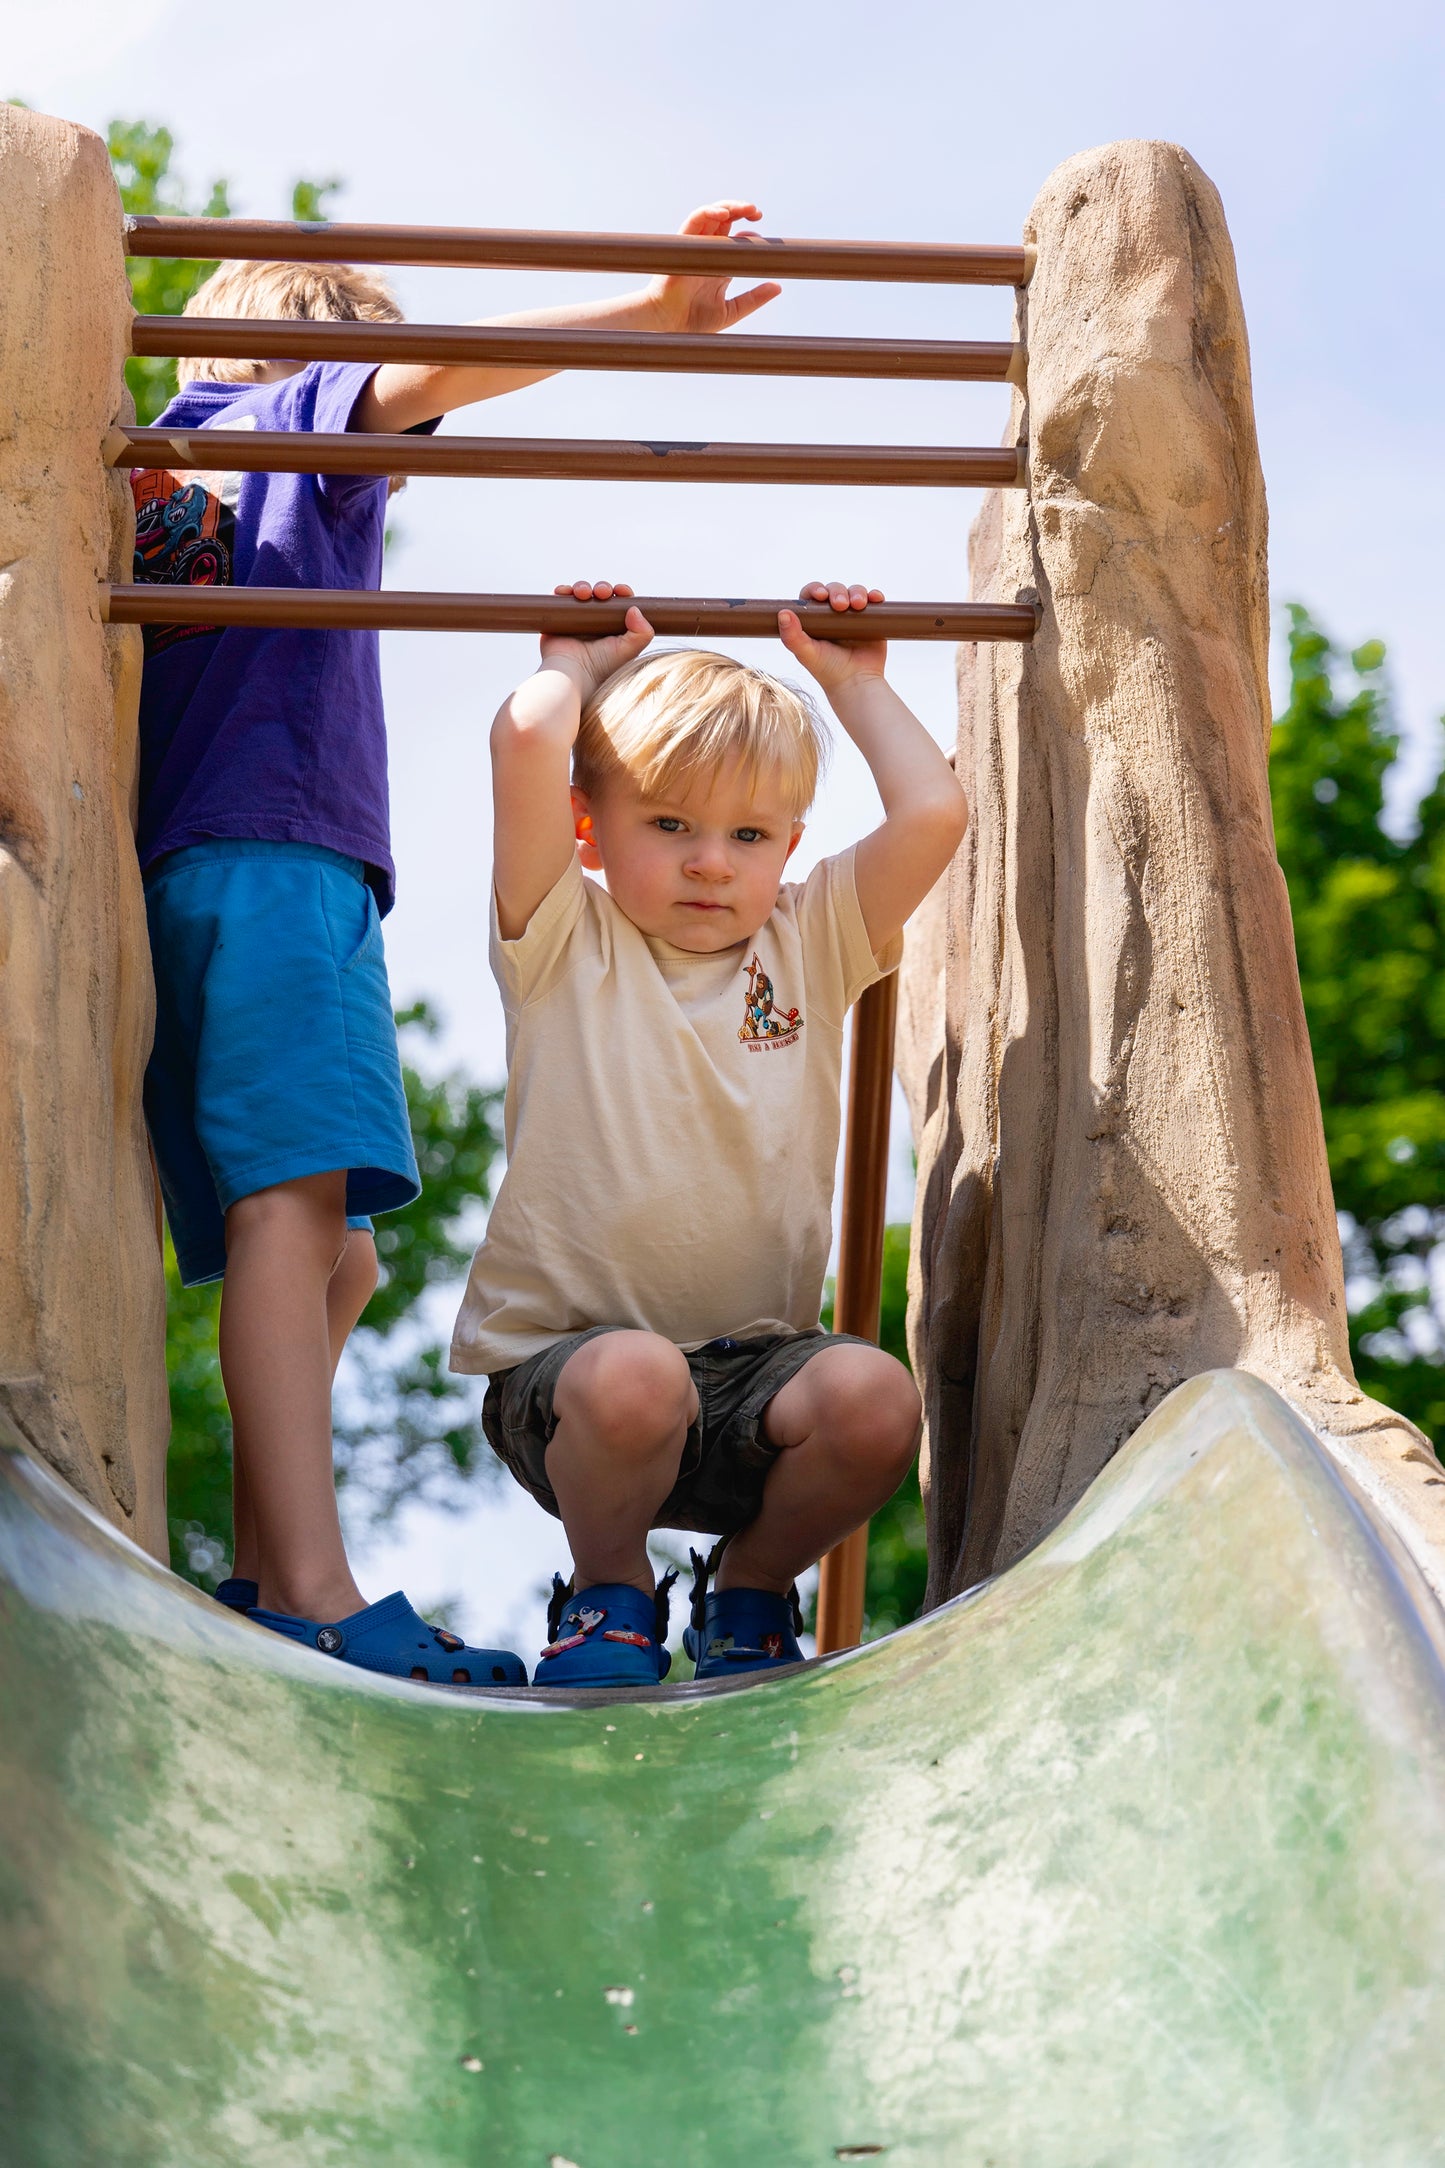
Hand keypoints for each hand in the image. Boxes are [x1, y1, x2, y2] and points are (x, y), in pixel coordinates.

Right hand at [541, 581, 653, 697]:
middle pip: (599, 595)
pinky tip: (565, 592)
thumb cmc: (601, 667)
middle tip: (602, 593)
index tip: (621, 591)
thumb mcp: (629, 651)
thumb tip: (634, 608)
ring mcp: (574, 622)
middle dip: (602, 588)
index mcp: (612, 629)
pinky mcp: (556, 621)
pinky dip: (561, 591)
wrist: (572, 674)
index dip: (622, 593)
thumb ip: (642, 632)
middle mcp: (593, 625)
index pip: (619, 604)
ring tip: (583, 593)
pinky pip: (558, 599)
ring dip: (582, 587)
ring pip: (580, 594)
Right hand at [645, 200, 782, 333]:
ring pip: (711, 214)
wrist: (668, 326)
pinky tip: (723, 212)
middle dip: (742, 211)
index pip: (736, 240)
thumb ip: (753, 299)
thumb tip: (778, 287)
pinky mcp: (682, 244)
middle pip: (725, 221)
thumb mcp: (731, 311)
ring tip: (747, 208)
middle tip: (758, 213)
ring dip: (729, 206)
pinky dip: (708, 211)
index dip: (750, 235)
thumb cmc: (693, 322)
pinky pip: (694, 220)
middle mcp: (706, 252)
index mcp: (718, 265)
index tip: (763, 243)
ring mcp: (694, 246)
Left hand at [778, 581, 887, 696]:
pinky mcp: (872, 620)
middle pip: (835, 590)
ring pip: (855, 592)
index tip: (820, 595)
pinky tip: (875, 599)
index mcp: (815, 620)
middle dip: (838, 592)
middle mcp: (833, 615)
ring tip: (859, 605)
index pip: (812, 596)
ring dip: (857, 592)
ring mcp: (854, 616)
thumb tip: (783, 612)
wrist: (856, 683)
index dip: (815, 590)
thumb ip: (792, 636)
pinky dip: (875, 597)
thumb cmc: (828, 671)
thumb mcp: (806, 654)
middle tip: (841, 605)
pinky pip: (874, 602)